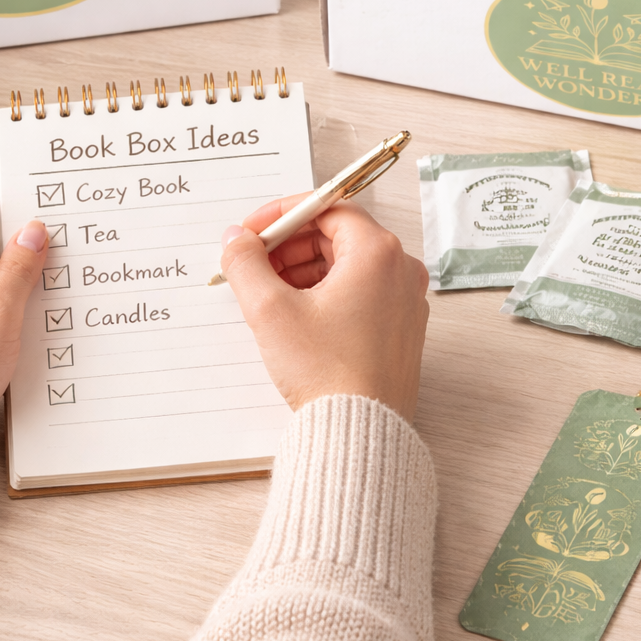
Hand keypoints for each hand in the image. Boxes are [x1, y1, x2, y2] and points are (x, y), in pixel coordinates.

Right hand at [219, 196, 428, 419]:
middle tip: (254, 265)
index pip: (328, 207)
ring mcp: (405, 301)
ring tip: (269, 296)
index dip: (283, 215)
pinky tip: (295, 318)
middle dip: (290, 247)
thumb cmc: (327, 373)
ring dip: (304, 271)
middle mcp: (401, 271)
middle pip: (337, 236)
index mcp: (378, 254)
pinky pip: (360, 294)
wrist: (360, 433)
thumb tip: (235, 239)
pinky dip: (325, 295)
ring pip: (347, 266)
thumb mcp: (271, 311)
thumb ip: (246, 264)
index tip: (252, 232)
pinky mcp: (400, 329)